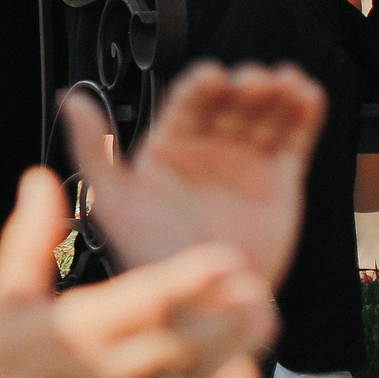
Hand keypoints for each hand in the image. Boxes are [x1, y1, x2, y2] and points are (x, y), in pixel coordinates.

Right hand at [0, 167, 274, 377]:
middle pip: (181, 341)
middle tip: (262, 288)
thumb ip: (30, 238)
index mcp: (71, 331)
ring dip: (233, 352)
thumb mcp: (6, 298)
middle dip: (227, 315)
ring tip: (263, 322)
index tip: (228, 258)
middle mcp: (100, 376)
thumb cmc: (1, 368)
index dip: (191, 279)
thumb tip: (40, 178)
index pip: (145, 300)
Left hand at [63, 62, 321, 287]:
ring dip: (277, 95)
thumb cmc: (150, 252)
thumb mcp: (115, 200)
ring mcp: (246, 160)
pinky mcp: (281, 180)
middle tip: (254, 80)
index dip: (201, 86)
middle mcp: (209, 145)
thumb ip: (92, 148)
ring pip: (264, 116)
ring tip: (286, 83)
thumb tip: (68, 98)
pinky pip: (294, 142)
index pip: (187, 103)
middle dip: (243, 88)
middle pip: (230, 104)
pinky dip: (305, 117)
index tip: (212, 76)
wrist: (202, 301)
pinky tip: (310, 96)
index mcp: (170, 144)